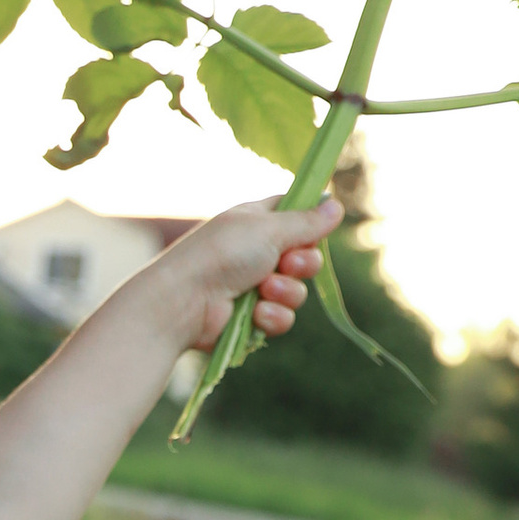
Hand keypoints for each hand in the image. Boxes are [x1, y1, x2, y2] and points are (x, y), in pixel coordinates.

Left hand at [164, 195, 342, 352]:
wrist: (183, 302)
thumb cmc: (222, 255)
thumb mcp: (268, 229)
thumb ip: (306, 221)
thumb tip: (335, 202)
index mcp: (256, 221)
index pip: (294, 212)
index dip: (310, 221)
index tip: (317, 226)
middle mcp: (256, 251)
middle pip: (306, 256)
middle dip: (303, 263)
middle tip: (288, 263)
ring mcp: (253, 285)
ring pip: (297, 291)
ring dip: (286, 292)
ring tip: (263, 290)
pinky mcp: (251, 317)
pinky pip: (282, 317)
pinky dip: (272, 316)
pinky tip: (256, 314)